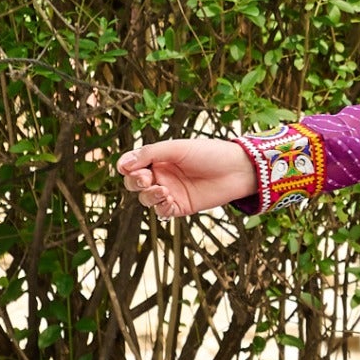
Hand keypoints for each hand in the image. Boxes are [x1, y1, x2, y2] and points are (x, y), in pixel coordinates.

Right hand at [116, 136, 256, 219]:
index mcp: (159, 158)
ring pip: (146, 199)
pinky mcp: (181, 206)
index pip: (133, 165)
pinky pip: (162, 211)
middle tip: (147, 179)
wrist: (237, 169)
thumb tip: (123, 165)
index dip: (127, 167)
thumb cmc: (210, 153)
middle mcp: (162, 175)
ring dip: (148, 195)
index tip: (126, 168)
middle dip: (135, 182)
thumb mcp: (177, 148)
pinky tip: (168, 198)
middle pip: (135, 183)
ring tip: (162, 190)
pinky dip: (160, 207)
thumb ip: (150, 154)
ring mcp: (171, 191)